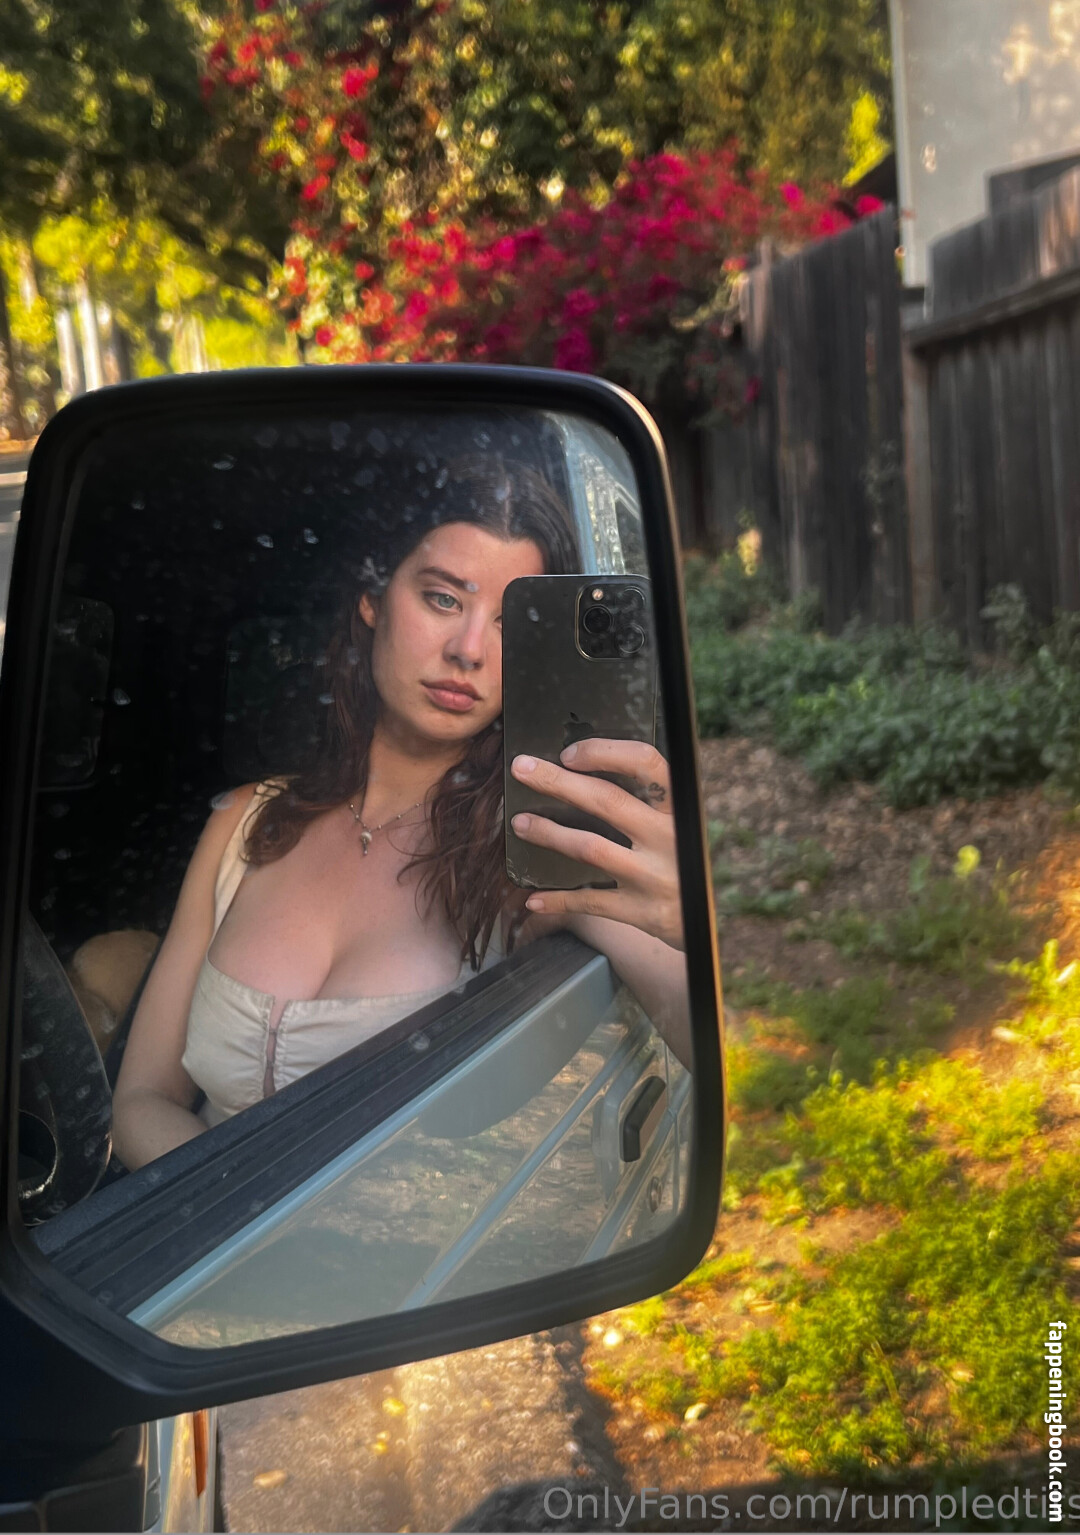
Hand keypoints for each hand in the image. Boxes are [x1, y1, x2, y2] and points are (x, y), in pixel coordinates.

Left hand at [509, 739, 683, 951]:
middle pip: (607, 800)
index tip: (569, 754)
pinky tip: (532, 899)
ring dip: (549, 833)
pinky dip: (557, 900)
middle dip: (558, 782)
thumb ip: (645, 800)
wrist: (706, 920)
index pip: (645, 763)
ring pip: (591, 848)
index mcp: (679, 807)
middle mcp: (668, 837)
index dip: (603, 753)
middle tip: (522, 769)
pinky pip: (590, 902)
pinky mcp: (641, 911)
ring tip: (520, 823)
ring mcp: (654, 876)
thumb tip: (579, 771)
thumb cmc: (679, 858)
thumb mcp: (676, 823)